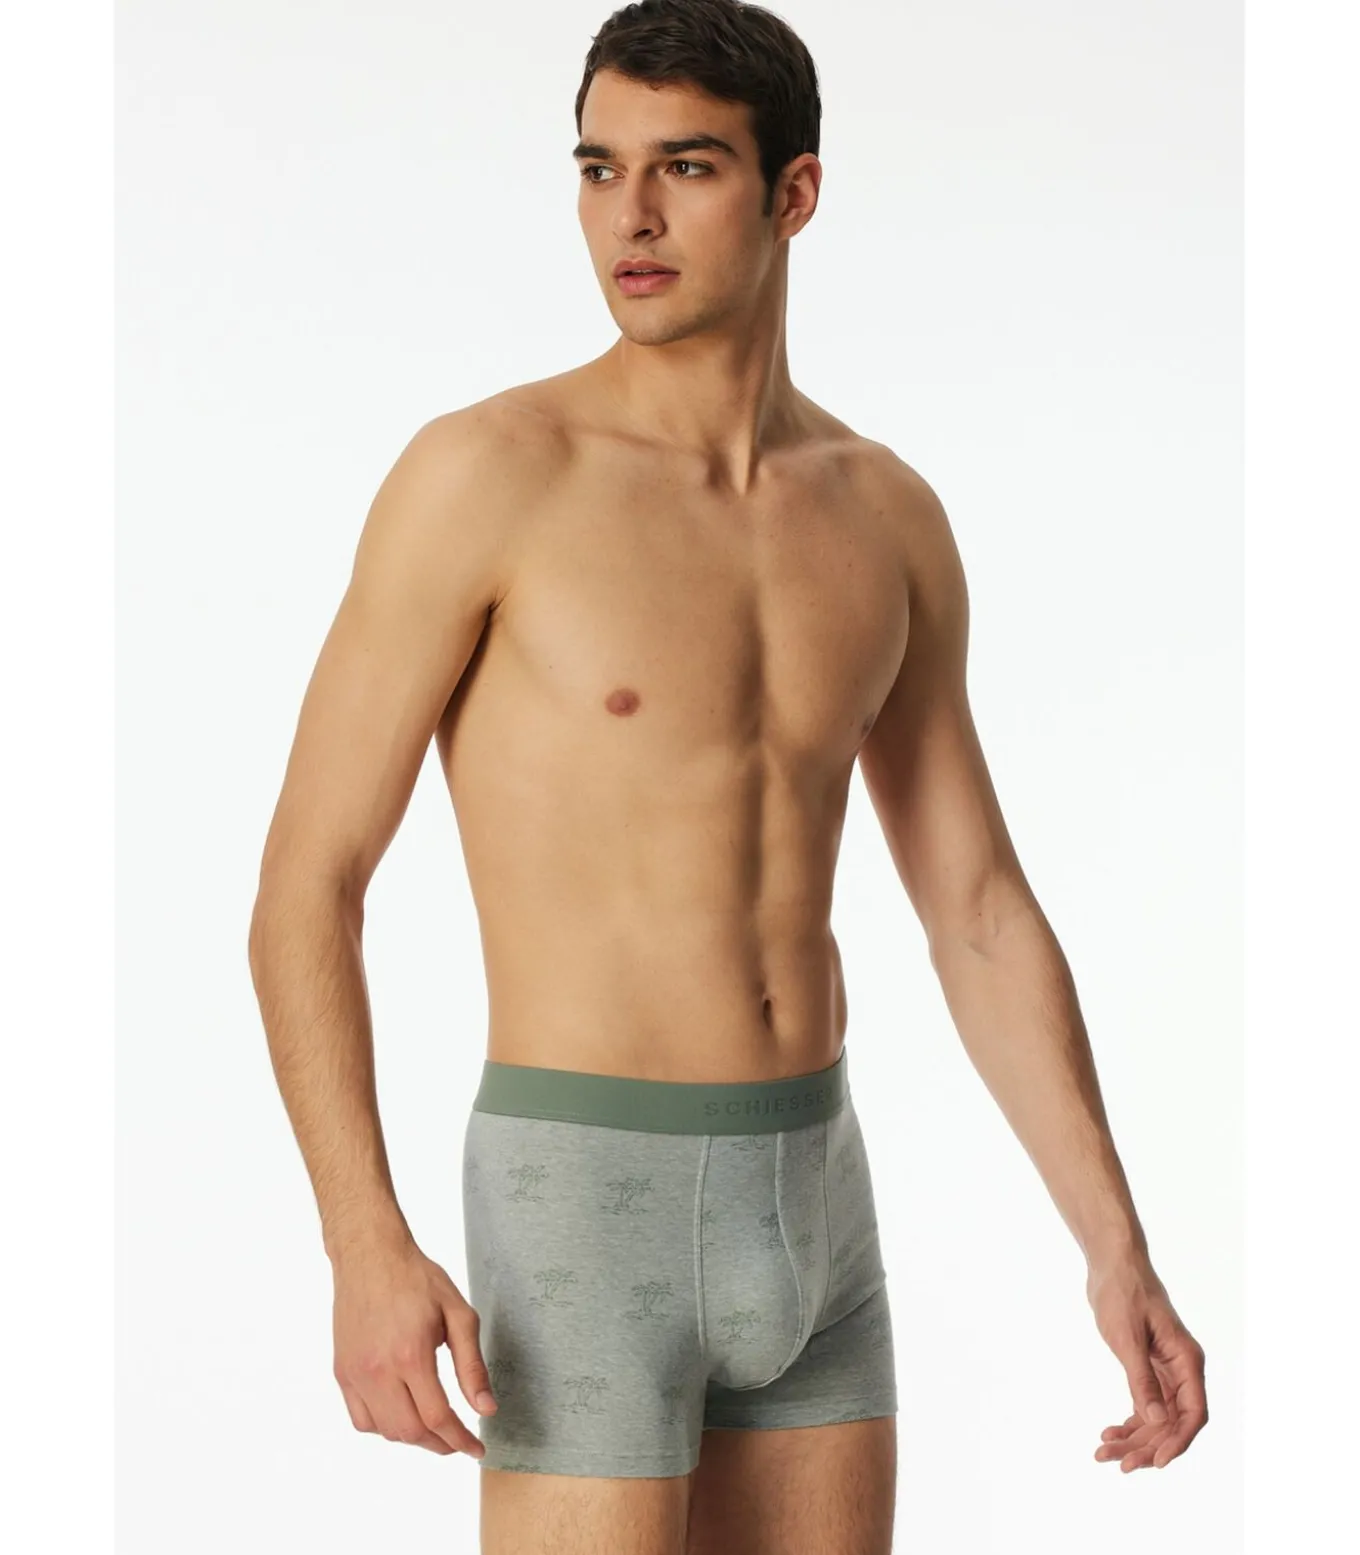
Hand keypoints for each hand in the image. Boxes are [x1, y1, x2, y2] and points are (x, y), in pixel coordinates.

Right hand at [331, 1237, 496, 1458]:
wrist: (370, 1255)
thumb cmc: (417, 1279)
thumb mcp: (458, 1313)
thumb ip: (471, 1365)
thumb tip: (485, 1409)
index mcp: (410, 1355)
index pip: (437, 1418)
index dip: (460, 1440)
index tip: (476, 1449)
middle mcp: (378, 1370)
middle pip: (410, 1432)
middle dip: (439, 1444)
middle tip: (458, 1440)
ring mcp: (355, 1374)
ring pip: (384, 1431)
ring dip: (412, 1437)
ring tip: (434, 1427)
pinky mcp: (342, 1372)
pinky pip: (361, 1419)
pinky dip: (384, 1427)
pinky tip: (402, 1413)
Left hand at [1086, 1255, 1207, 1471]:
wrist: (1111, 1264)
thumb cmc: (1123, 1292)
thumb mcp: (1128, 1338)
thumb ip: (1142, 1380)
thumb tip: (1158, 1422)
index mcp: (1187, 1361)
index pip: (1193, 1414)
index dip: (1177, 1442)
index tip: (1153, 1463)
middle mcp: (1182, 1369)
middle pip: (1173, 1422)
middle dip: (1147, 1446)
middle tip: (1117, 1464)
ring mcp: (1166, 1370)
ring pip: (1157, 1417)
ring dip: (1134, 1438)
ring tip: (1103, 1452)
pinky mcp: (1149, 1367)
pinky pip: (1145, 1404)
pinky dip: (1129, 1421)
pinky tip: (1109, 1433)